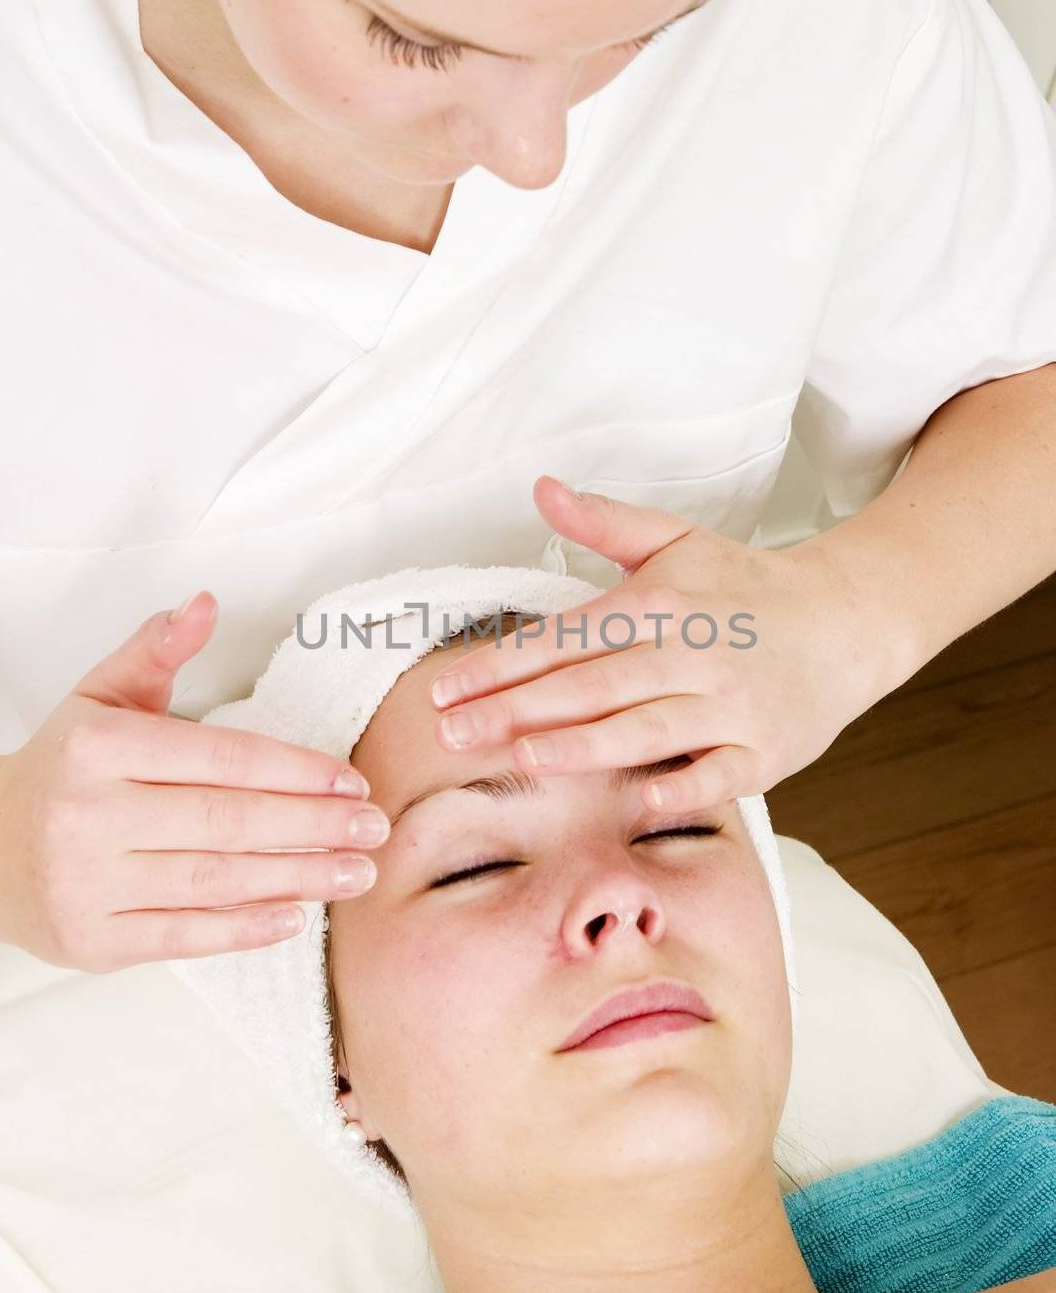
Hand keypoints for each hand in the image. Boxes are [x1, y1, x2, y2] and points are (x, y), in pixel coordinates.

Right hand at [0, 593, 388, 971]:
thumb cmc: (62, 768)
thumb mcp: (101, 696)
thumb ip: (156, 649)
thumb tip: (204, 603)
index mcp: (98, 749)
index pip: (220, 758)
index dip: (295, 770)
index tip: (351, 781)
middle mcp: (89, 816)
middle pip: (227, 822)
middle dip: (313, 827)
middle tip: (375, 829)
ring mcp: (87, 884)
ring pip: (214, 881)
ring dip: (297, 878)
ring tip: (357, 873)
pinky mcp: (92, 941)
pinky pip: (183, 937)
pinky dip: (244, 929)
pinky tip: (296, 916)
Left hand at [425, 476, 903, 811]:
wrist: (847, 620)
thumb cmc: (746, 587)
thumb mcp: (676, 541)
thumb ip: (604, 521)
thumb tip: (542, 489)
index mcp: (659, 603)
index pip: (564, 637)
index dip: (500, 664)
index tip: (445, 689)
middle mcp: (690, 653)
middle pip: (591, 686)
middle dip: (516, 710)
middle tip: (452, 734)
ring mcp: (729, 706)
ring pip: (645, 730)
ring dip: (583, 747)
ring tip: (522, 759)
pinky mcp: (763, 753)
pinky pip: (719, 775)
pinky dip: (684, 790)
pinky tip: (641, 803)